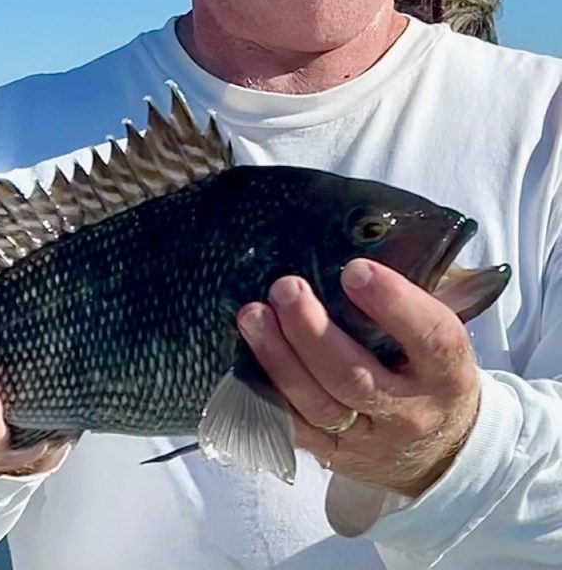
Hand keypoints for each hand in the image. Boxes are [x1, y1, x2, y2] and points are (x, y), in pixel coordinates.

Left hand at [237, 259, 479, 496]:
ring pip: (318, 405)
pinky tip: (245, 356)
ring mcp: (368, 440)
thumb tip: (358, 234)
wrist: (441, 454)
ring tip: (251, 315)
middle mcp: (409, 412)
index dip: (393, 303)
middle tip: (285, 287)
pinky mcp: (333, 456)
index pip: (430, 338)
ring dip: (278, 358)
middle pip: (356, 378)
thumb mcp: (438, 334)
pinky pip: (293, 427)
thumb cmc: (428, 370)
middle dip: (313, 331)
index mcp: (446, 373)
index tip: (354, 269)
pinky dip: (267, 391)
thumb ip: (408, 295)